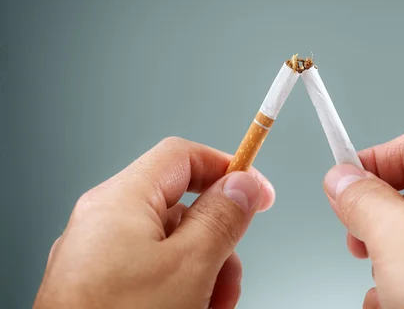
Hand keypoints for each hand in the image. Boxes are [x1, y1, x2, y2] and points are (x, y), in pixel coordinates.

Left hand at [34, 137, 275, 308]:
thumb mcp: (189, 267)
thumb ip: (221, 218)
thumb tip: (242, 184)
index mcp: (119, 201)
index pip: (182, 156)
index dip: (226, 167)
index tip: (258, 192)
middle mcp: (103, 222)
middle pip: (180, 208)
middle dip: (216, 241)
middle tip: (230, 275)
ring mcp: (98, 257)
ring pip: (170, 246)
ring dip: (203, 272)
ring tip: (211, 306)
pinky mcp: (99, 287)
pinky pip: (150, 272)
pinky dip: (177, 288)